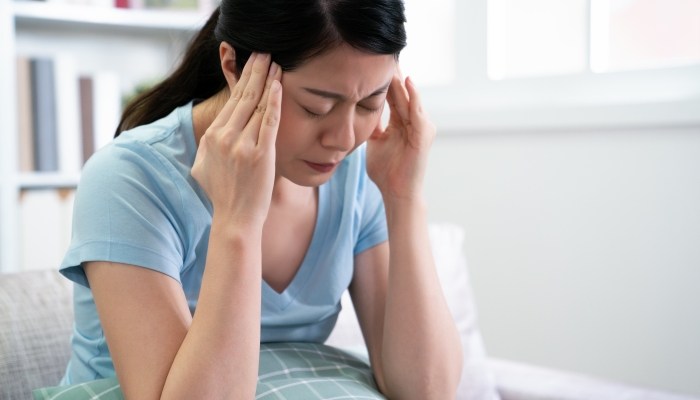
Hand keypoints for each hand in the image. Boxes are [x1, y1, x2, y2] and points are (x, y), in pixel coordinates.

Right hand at [191, 53, 282, 227]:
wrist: (235, 219)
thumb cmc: (222, 195)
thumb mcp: (203, 167)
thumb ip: (208, 145)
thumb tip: (212, 132)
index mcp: (212, 137)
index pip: (231, 102)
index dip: (243, 80)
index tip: (252, 63)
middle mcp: (224, 138)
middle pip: (243, 97)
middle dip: (255, 71)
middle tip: (265, 52)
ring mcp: (242, 146)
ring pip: (257, 105)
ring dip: (268, 81)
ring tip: (277, 63)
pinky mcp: (260, 155)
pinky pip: (268, 122)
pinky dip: (274, 102)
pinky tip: (279, 85)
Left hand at [366, 65, 435, 202]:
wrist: (395, 192)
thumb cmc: (385, 171)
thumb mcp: (373, 143)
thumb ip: (371, 127)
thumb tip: (355, 112)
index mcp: (400, 123)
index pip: (392, 96)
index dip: (382, 81)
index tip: (369, 64)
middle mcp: (412, 122)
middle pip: (401, 93)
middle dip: (392, 75)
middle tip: (382, 54)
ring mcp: (420, 127)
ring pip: (410, 98)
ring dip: (401, 80)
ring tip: (393, 62)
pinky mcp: (424, 135)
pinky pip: (419, 111)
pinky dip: (414, 96)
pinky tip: (406, 82)